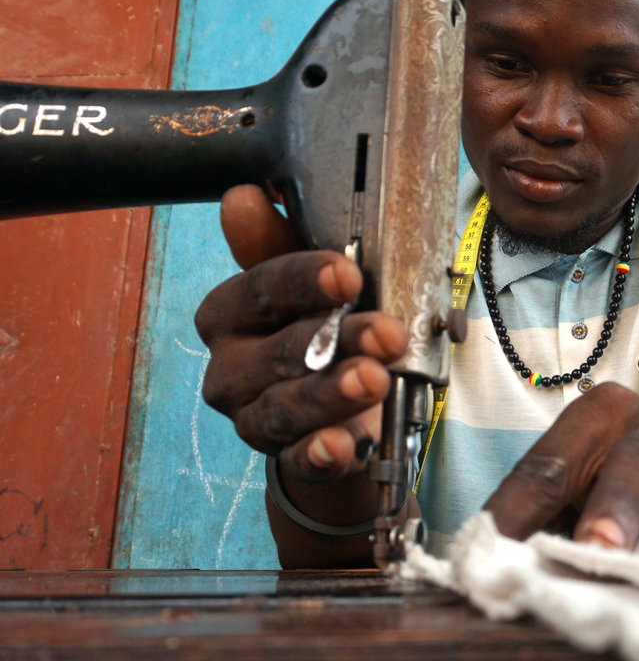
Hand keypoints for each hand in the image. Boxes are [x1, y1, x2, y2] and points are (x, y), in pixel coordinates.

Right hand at [194, 185, 408, 482]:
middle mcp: (231, 369)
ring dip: (332, 395)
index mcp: (231, 314)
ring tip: (374, 380)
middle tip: (385, 332)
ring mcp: (254, 419)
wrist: (342, 410)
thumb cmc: (327, 331)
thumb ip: (283, 245)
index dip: (302, 281)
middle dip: (335, 341)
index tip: (347, 274)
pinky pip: (300, 462)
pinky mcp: (287, 461)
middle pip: (278, 352)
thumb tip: (243, 198)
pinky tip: (344, 447)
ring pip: (286, 408)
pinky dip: (322, 455)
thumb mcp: (314, 285)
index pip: (259, 290)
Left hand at [483, 382, 638, 560]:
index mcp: (599, 416)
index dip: (520, 512)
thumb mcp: (563, 489)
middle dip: (619, 505)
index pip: (550, 467)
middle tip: (599, 546)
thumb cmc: (609, 483)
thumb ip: (525, 520)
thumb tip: (478, 566)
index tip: (497, 551)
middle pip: (637, 462)